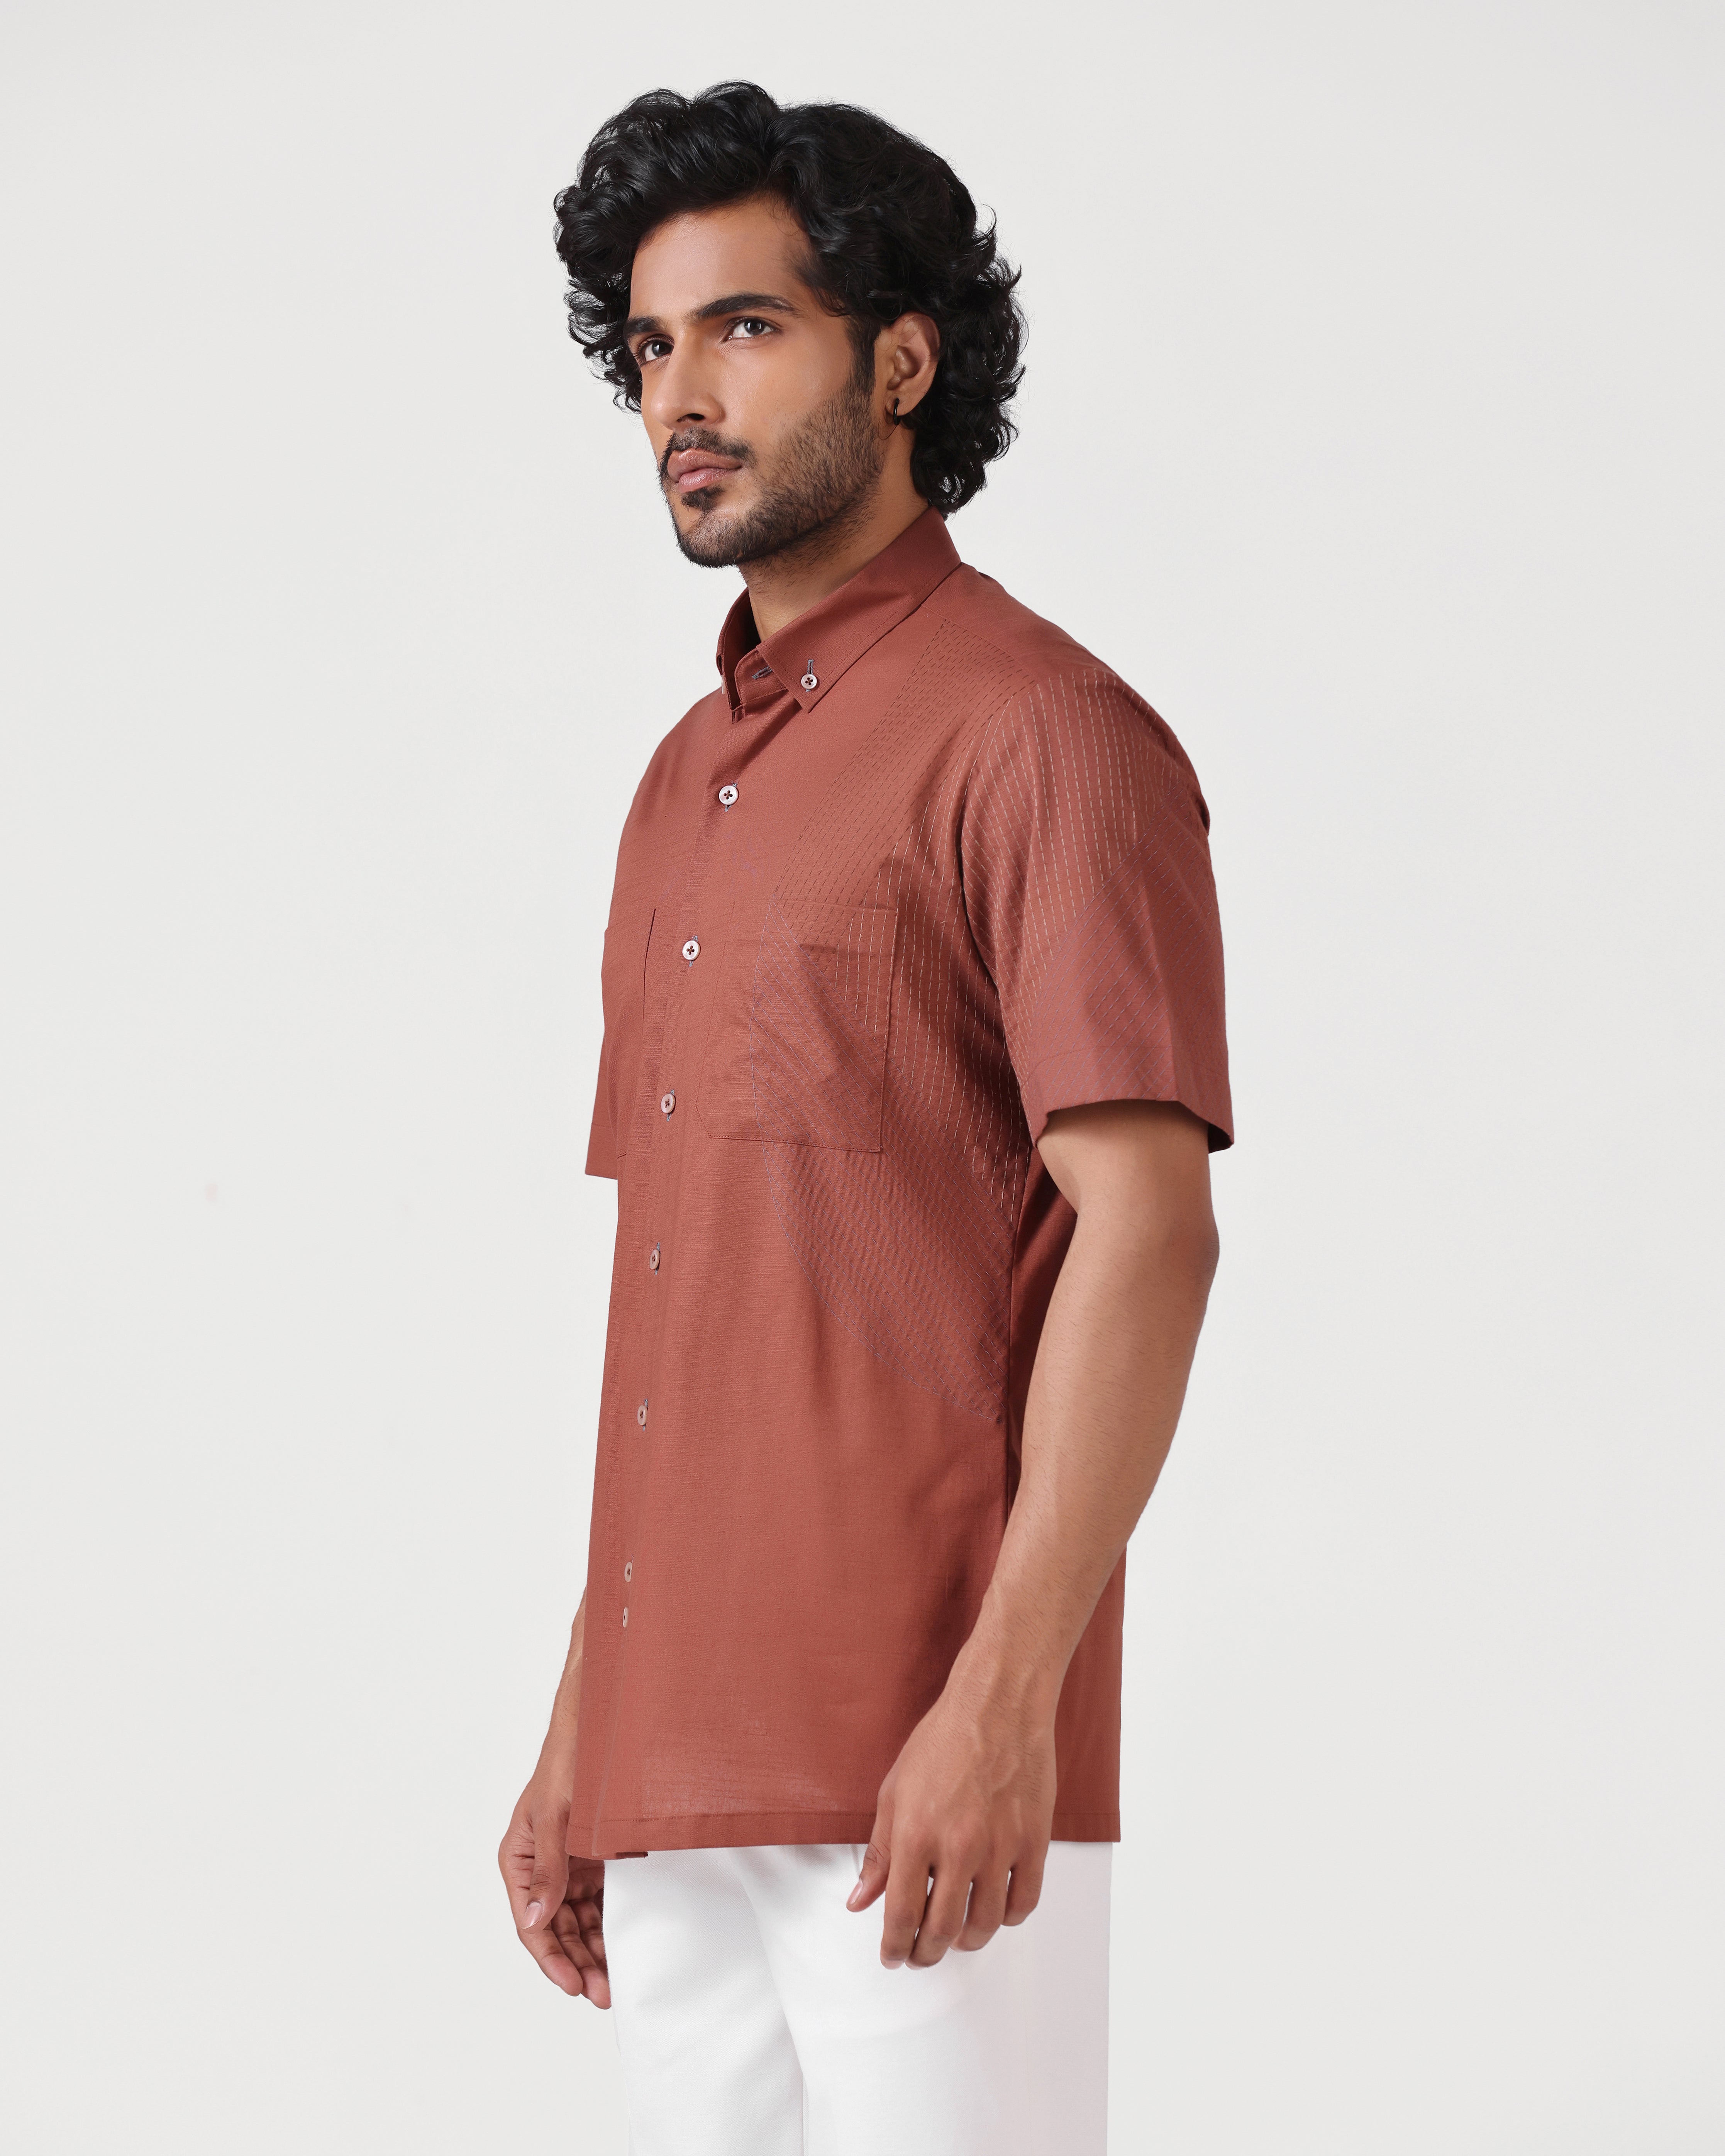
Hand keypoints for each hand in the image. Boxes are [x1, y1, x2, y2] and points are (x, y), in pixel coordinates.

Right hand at [499, 1757, 609, 2006]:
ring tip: (615, 1980)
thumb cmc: (570, 1764)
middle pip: (556, 1929)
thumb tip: (535, 1919)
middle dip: (577, 1963)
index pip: (531, 1923)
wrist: (604, 1732)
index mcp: (519, 1859)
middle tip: (603, 1993)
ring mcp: (569, 1867)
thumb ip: (547, 1869)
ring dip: (594, 1951)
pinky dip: (608, 1926)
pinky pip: (599, 1903)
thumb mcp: (556, 1818)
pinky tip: (622, 1946)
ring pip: (578, 1922)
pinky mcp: (594, 1862)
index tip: (573, 1985)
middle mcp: (541, 1869)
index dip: (551, 1958)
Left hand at [846, 1657, 1057, 1968]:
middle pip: (942, 1930)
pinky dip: (1007, 1918)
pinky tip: (994, 1912)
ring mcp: (1001, 1846)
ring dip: (966, 1942)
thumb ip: (879, 1853)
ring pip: (984, 1925)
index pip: (902, 1915)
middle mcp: (959, 1847)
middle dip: (926, 1953)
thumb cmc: (943, 1740)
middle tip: (920, 1955)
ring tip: (955, 1938)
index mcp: (917, 1834)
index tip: (893, 1957)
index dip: (895, 1946)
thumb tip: (860, 1900)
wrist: (997, 1705)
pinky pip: (1023, 1902)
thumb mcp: (894, 1792)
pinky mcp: (1034, 1841)